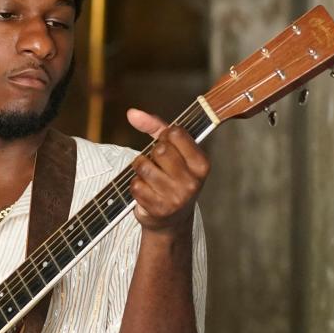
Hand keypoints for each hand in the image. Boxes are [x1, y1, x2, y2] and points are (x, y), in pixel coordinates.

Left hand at [126, 108, 210, 232]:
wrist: (171, 219)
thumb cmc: (172, 177)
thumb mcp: (172, 150)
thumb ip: (155, 127)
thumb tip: (131, 113)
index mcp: (202, 164)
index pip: (176, 133)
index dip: (165, 136)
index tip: (168, 145)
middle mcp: (192, 181)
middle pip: (159, 150)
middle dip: (152, 154)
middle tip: (158, 165)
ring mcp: (176, 197)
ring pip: (143, 166)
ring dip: (141, 169)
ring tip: (150, 177)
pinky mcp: (159, 209)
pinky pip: (135, 185)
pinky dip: (136, 185)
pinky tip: (146, 191)